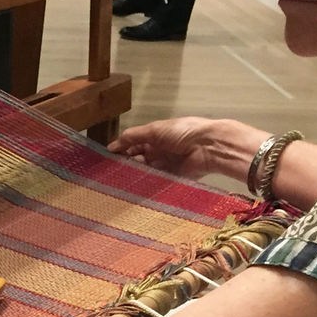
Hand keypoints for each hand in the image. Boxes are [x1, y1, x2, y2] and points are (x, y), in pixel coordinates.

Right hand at [109, 117, 251, 180]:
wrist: (208, 147)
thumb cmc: (182, 132)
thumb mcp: (155, 129)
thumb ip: (133, 136)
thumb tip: (112, 145)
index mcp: (156, 136)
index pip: (134, 143)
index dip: (122, 149)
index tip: (108, 158)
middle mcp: (159, 150)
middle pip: (138, 158)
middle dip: (126, 163)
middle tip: (111, 171)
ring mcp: (166, 165)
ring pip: (145, 171)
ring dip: (135, 174)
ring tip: (119, 179)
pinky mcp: (172, 178)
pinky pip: (156, 181)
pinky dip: (146, 183)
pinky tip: (134, 187)